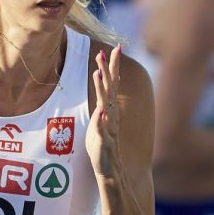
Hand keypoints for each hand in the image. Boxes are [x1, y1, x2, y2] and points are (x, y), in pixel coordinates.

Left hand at [86, 47, 122, 176]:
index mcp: (109, 108)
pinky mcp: (104, 141)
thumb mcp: (102, 118)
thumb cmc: (103, 142)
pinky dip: (102, 121)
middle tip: (103, 52)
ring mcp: (108, 127)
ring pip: (105, 105)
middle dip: (106, 70)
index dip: (113, 66)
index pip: (113, 83)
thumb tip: (110, 83)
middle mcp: (111, 114)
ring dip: (101, 90)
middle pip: (109, 89)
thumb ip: (105, 100)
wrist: (110, 167)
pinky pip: (103, 129)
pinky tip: (100, 112)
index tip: (116, 48)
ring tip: (97, 75)